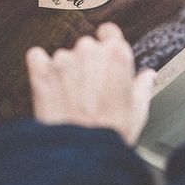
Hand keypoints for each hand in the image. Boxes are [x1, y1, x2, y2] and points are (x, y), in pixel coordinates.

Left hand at [25, 23, 156, 145]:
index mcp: (116, 54)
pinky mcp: (42, 70)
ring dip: (66, 71)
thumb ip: (142, 86)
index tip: (105, 52)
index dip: (107, 42)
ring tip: (70, 97)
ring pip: (64, 57)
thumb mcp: (137, 110)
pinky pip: (37, 57)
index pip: (110, 32)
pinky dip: (40, 67)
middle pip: (87, 46)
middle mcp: (89, 50)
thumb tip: (147, 76)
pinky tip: (47, 83)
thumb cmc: (111, 132)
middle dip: (88, 63)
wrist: (81, 152)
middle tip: (90, 90)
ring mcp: (64, 59)